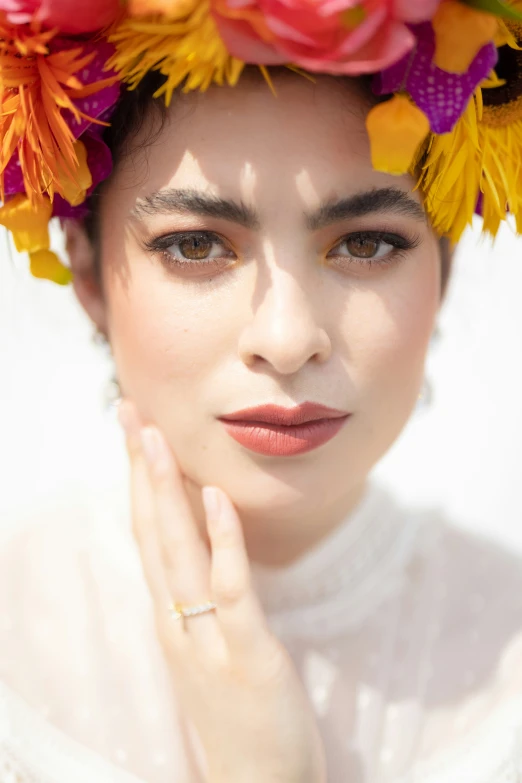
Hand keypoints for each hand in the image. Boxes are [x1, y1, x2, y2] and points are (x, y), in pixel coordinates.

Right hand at [117, 399, 326, 782]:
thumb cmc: (237, 714)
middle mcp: (177, 620)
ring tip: (154, 437)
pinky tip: (214, 497)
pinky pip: (231, 589)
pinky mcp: (248, 655)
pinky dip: (222, 540)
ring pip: (178, 552)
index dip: (138, 480)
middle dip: (140, 468)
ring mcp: (207, 638)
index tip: (133, 431)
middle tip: (128, 410)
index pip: (148, 534)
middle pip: (151, 531)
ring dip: (166, 490)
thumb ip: (200, 597)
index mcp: (170, 614)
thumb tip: (203, 543)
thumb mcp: (208, 647)